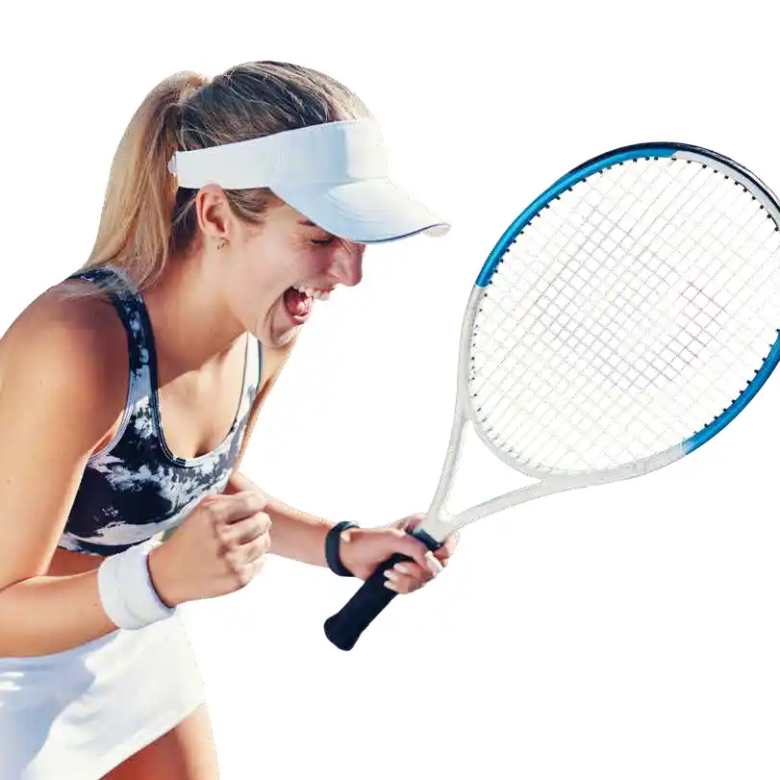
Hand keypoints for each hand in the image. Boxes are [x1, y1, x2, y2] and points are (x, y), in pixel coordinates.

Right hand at [148, 485, 271, 606]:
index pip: (255, 500)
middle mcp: (223, 536)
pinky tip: (238, 558)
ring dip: (257, 540)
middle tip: (246, 526)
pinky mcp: (238, 578)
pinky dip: (253, 559)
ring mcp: (232, 559)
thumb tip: (258, 499)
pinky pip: (261, 561)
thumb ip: (230, 498)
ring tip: (243, 542)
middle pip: (264, 521)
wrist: (168, 575)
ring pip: (265, 541)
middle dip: (257, 521)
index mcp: (213, 514)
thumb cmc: (190, 537)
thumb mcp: (201, 509)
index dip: (255, 503)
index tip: (250, 508)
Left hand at [339, 513, 458, 594]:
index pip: (449, 537)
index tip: (436, 557)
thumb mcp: (393, 539)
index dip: (447, 549)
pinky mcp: (409, 574)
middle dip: (419, 570)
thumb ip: (416, 548)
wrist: (350, 557)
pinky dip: (402, 586)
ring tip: (389, 571)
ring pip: (428, 578)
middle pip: (440, 563)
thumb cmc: (368, 541)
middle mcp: (423, 544)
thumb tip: (433, 565)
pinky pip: (416, 586)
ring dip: (407, 579)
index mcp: (423, 528)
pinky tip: (388, 579)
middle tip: (399, 566)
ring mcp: (417, 560)